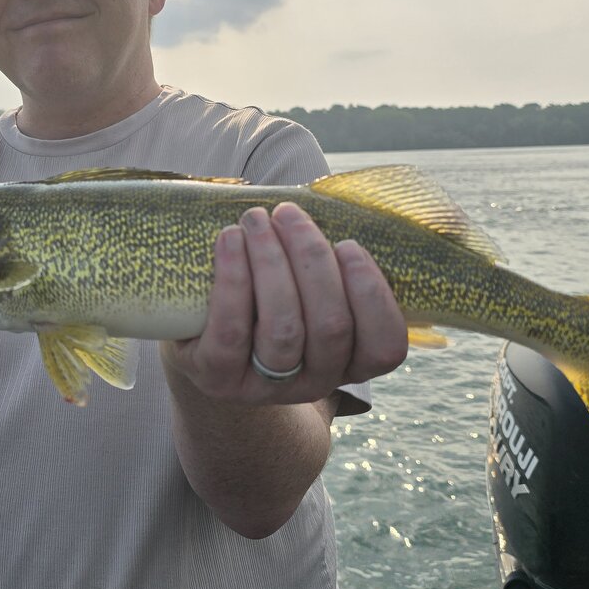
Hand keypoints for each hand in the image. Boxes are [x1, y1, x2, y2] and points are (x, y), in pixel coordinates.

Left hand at [163, 202, 407, 408]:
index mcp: (350, 361)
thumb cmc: (268, 296)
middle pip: (331, 326)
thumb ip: (330, 260)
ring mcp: (266, 387)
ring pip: (284, 328)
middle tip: (289, 214)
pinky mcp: (219, 378)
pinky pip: (232, 331)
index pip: (385, 346)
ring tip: (256, 220)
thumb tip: (342, 201)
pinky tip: (230, 239)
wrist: (203, 337)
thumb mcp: (308, 285)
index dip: (372, 295)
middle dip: (312, 259)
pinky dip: (234, 279)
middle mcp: (315, 382)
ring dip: (272, 262)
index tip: (348, 244)